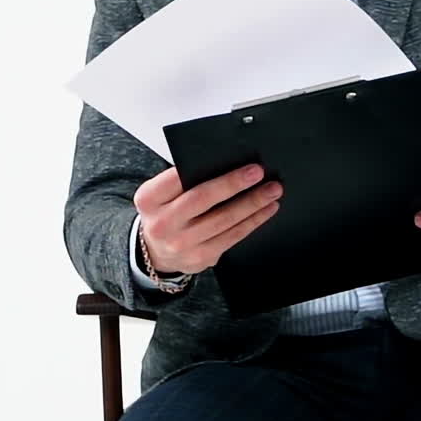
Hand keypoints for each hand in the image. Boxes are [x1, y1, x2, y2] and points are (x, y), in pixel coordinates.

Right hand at [133, 164, 281, 275]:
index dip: (208, 169)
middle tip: (258, 173)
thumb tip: (228, 165)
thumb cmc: (166, 213)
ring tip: (271, 190)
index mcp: (149, 199)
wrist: (156, 251)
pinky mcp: (200, 258)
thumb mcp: (161, 194)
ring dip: (252, 203)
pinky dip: (253, 221)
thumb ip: (183, 181)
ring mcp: (181, 243)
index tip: (236, 162)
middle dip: (234, 184)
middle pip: (202, 199)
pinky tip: (265, 210)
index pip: (177, 178)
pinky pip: (232, 237)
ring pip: (223, 220)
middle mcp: (162, 223)